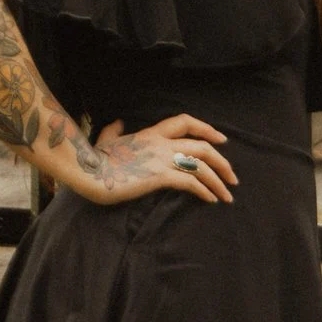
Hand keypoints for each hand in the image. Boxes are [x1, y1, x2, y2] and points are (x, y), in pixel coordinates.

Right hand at [55, 113, 237, 205]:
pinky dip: (204, 191)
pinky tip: (211, 200)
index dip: (207, 129)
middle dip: (223, 163)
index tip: (222, 141)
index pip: (185, 122)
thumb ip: (114, 131)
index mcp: (152, 133)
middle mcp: (161, 143)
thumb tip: (118, 123)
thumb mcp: (107, 139)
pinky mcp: (159, 176)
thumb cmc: (96, 159)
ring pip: (201, 166)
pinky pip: (190, 181)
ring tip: (227, 196)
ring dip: (219, 181)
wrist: (88, 171)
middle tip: (232, 178)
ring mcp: (161, 159)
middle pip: (203, 146)